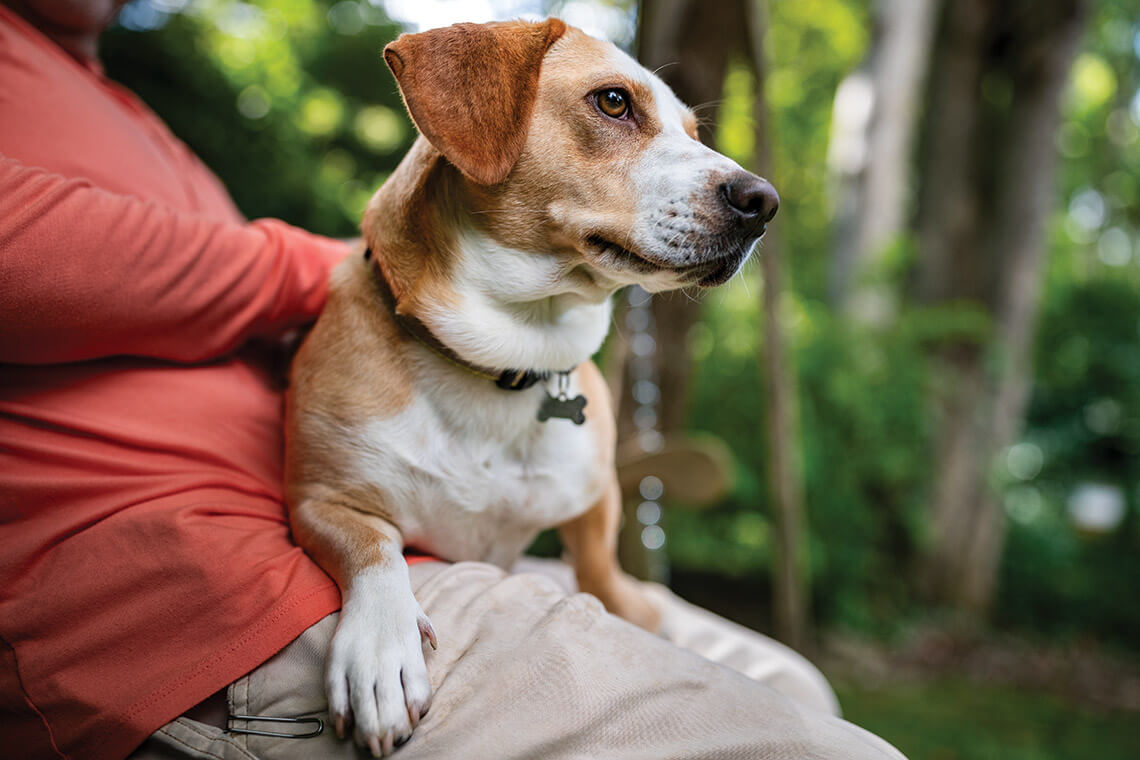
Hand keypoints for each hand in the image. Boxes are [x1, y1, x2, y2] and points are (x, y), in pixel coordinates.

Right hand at [326, 570, 436, 756]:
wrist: (371, 578)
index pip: (416, 688)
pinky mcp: (338, 655)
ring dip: (367, 729)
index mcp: (409, 649)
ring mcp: (359, 656)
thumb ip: (428, 636)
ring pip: (363, 701)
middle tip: (387, 749)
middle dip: (389, 731)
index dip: (414, 712)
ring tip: (370, 747)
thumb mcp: (420, 619)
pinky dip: (340, 713)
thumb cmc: (398, 604)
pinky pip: (337, 690)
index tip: (411, 727)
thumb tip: (436, 645)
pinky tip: (344, 729)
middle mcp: (386, 654)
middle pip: (388, 702)